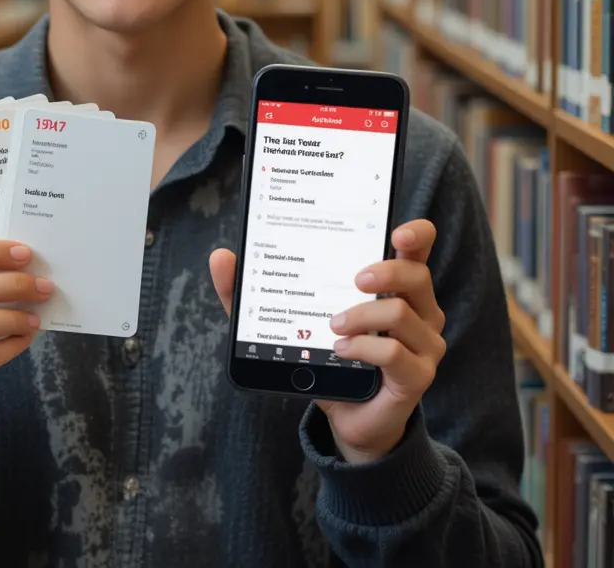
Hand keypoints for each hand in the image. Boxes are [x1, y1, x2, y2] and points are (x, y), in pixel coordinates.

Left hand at [209, 219, 445, 464]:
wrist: (346, 416)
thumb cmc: (326, 356)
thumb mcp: (285, 319)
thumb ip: (253, 289)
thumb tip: (222, 256)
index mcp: (394, 284)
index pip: (416, 247)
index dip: (415, 233)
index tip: (395, 230)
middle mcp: (418, 309)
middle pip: (416, 274)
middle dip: (385, 270)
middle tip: (353, 279)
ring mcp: (424, 344)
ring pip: (404, 312)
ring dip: (362, 315)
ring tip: (331, 327)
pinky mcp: (418, 375)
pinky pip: (396, 353)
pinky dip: (364, 348)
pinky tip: (340, 350)